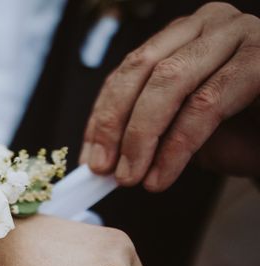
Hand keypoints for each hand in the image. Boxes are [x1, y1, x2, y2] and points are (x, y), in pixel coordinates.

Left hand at [80, 2, 259, 190]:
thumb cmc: (240, 133)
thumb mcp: (180, 130)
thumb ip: (144, 132)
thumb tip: (98, 158)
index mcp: (182, 36)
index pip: (128, 70)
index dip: (102, 115)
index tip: (89, 159)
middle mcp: (209, 25)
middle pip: (143, 68)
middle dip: (115, 124)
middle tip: (105, 169)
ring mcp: (240, 35)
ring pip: (171, 82)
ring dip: (142, 137)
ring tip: (131, 177)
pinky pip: (206, 105)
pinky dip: (176, 147)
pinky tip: (161, 175)